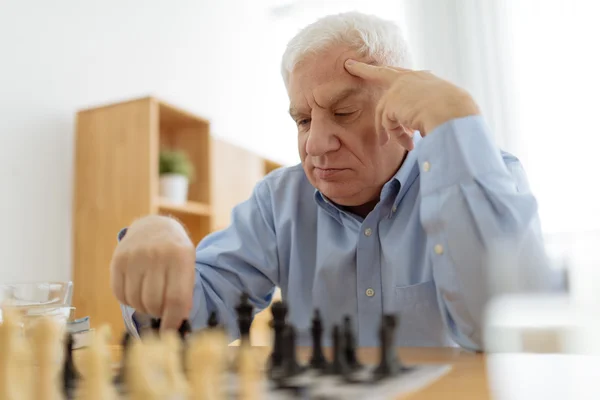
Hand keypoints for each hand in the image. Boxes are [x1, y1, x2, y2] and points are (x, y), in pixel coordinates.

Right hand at [110, 215, 195, 330]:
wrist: (154, 227)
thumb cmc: (175, 253)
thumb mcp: (187, 265)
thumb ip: (184, 293)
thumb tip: (176, 326)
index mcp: (180, 256)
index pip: (176, 299)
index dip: (173, 321)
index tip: (170, 332)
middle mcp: (157, 255)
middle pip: (154, 302)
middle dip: (159, 313)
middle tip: (162, 308)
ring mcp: (135, 256)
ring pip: (136, 301)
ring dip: (144, 308)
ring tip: (151, 299)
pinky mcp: (118, 260)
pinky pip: (120, 295)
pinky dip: (129, 301)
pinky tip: (137, 292)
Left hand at [344, 59, 479, 148]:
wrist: (454, 113)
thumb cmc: (456, 114)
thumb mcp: (441, 110)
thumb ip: (425, 113)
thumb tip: (415, 129)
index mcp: (424, 79)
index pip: (403, 74)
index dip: (391, 73)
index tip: (381, 68)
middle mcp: (410, 79)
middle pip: (382, 73)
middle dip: (364, 69)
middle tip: (349, 65)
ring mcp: (399, 88)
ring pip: (385, 112)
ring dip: (393, 131)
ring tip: (407, 144)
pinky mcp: (391, 101)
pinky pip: (387, 124)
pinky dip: (397, 136)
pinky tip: (409, 144)